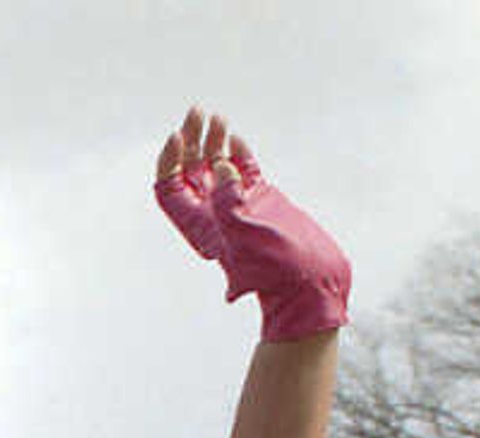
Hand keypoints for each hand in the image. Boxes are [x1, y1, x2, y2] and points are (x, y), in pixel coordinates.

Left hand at [154, 111, 348, 341]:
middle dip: (190, 141)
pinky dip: (239, 154)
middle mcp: (215, 216)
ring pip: (218, 168)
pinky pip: (245, 173)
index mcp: (201, 228)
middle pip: (191, 172)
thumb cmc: (276, 268)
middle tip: (196, 113)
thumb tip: (220, 166)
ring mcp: (239, 207)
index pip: (170, 190)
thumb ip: (228, 200)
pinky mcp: (262, 202)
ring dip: (214, 142)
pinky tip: (237, 139)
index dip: (168, 162)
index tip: (177, 136)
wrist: (311, 282)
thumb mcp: (244, 234)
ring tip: (216, 118)